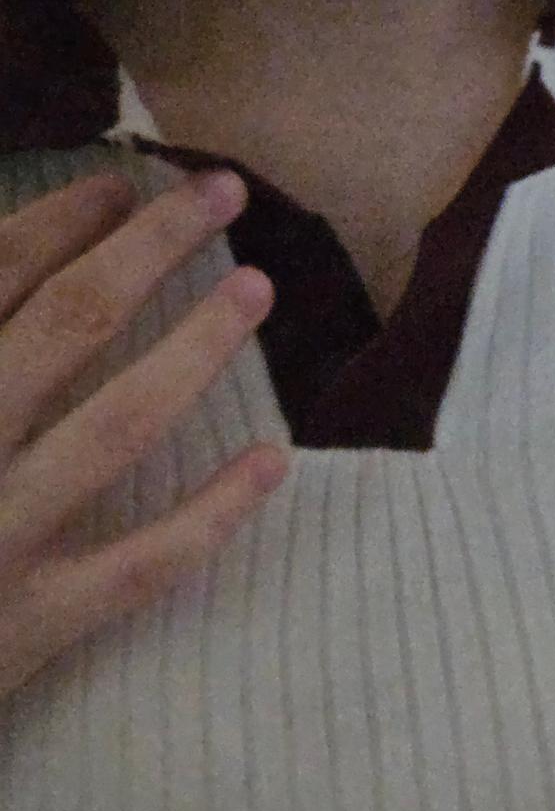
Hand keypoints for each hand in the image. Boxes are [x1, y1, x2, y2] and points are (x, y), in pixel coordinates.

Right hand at [0, 169, 287, 698]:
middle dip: (147, 250)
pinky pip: (140, 566)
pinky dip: (211, 515)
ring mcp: (0, 537)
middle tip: (221, 192)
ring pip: (115, 428)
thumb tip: (6, 275)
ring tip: (256, 287)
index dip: (60, 223)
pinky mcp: (35, 622)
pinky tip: (272, 459)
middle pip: (67, 327)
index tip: (121, 188)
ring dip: (193, 349)